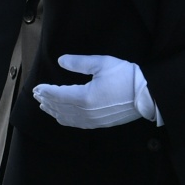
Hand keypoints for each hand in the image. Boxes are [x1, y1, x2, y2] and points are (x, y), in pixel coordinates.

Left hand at [32, 54, 158, 128]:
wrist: (147, 95)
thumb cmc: (126, 76)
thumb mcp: (102, 64)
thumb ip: (79, 63)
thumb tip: (61, 60)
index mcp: (85, 97)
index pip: (58, 95)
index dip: (46, 91)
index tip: (37, 87)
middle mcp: (85, 112)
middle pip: (59, 108)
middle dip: (46, 101)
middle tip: (36, 95)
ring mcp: (92, 121)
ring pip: (66, 118)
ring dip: (54, 111)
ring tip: (44, 106)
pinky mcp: (99, 124)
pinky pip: (76, 124)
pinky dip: (65, 120)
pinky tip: (61, 117)